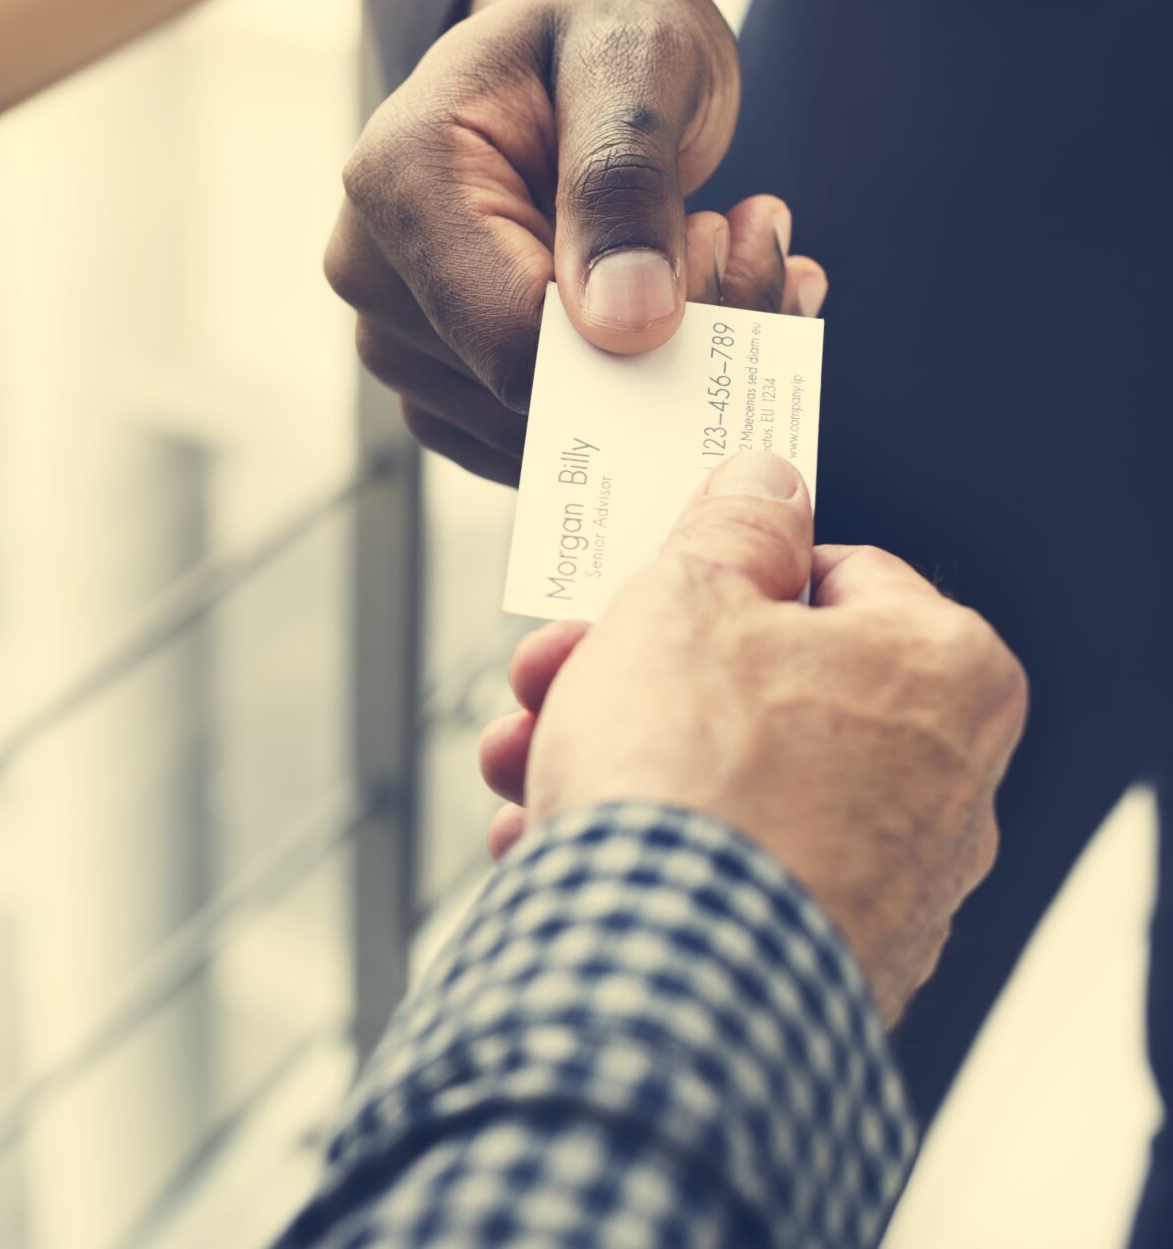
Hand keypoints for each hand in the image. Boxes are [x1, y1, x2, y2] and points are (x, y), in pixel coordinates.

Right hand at [323, 0, 826, 481]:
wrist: (563, 51)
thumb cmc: (595, 33)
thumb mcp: (635, 55)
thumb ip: (625, 178)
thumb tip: (626, 326)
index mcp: (398, 180)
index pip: (512, 337)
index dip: (636, 336)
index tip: (722, 243)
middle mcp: (370, 273)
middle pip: (529, 393)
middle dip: (671, 344)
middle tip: (754, 242)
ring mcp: (395, 339)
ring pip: (543, 429)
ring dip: (666, 370)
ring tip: (733, 255)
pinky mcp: (435, 386)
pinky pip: (538, 440)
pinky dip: (633, 398)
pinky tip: (696, 313)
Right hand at [477, 451, 1027, 1024]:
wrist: (667, 983)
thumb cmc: (691, 779)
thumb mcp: (685, 596)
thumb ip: (731, 524)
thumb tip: (766, 481)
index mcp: (942, 668)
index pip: (832, 571)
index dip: (715, 571)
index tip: (643, 588)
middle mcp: (943, 780)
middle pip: (761, 684)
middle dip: (631, 674)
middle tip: (550, 673)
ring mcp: (887, 883)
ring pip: (727, 781)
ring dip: (610, 756)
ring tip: (520, 761)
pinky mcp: (823, 960)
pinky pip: (717, 873)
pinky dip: (637, 848)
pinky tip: (549, 841)